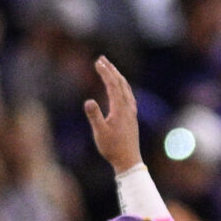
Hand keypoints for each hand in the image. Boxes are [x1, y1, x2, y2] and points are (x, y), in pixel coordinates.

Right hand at [83, 55, 142, 173]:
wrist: (128, 161)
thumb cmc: (113, 148)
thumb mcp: (100, 133)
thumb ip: (94, 116)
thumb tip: (88, 101)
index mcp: (120, 108)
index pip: (113, 85)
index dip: (105, 72)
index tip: (97, 62)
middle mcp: (128, 107)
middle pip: (120, 83)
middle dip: (111, 70)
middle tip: (102, 59)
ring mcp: (131, 112)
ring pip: (126, 89)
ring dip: (118, 77)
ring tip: (110, 69)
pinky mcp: (132, 118)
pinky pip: (129, 96)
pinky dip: (123, 87)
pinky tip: (121, 89)